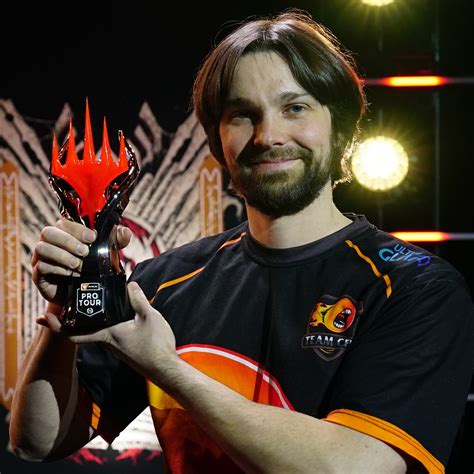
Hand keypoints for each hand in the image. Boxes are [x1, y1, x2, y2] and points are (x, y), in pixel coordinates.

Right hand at [31, 219, 131, 304]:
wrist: (82, 293)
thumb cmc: (92, 267)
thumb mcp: (107, 252)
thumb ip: (116, 240)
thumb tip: (125, 232)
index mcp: (65, 233)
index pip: (64, 222)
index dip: (77, 228)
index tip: (93, 237)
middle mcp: (50, 242)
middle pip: (48, 232)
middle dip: (68, 241)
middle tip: (85, 252)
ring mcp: (41, 257)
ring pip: (42, 248)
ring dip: (62, 255)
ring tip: (78, 264)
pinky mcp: (38, 274)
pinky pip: (41, 266)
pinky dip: (58, 269)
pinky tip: (71, 274)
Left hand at [37, 282, 177, 383]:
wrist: (165, 368)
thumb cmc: (156, 345)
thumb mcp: (149, 317)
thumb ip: (138, 299)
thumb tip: (129, 284)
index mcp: (107, 335)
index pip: (74, 333)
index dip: (57, 326)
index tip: (44, 316)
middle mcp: (106, 341)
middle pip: (80, 329)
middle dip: (69, 316)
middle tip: (63, 299)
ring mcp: (113, 344)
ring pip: (92, 329)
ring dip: (85, 317)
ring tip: (84, 299)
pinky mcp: (122, 344)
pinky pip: (104, 330)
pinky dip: (100, 319)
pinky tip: (108, 308)